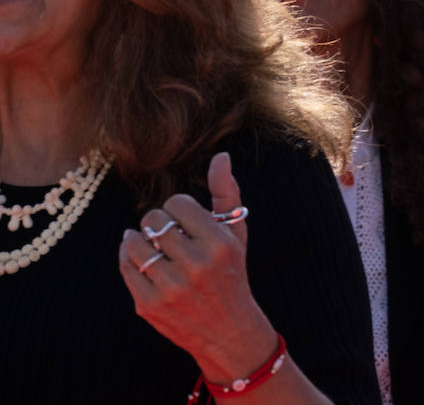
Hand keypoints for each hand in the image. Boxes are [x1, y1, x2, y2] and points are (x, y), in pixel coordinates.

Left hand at [119, 152, 277, 384]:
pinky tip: (139, 257)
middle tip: (166, 234)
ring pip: (135, 244)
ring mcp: (171, 287)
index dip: (177, 209)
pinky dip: (128, 257)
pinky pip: (125, 268)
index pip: (176, 204)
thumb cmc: (232, 273)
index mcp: (219, 243)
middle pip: (153, 221)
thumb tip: (221, 155)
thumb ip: (227, 193)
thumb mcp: (236, 234)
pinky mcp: (149, 306)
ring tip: (152, 245)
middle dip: (157, 223)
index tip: (183, 220)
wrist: (228, 330)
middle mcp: (196, 264)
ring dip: (140, 240)